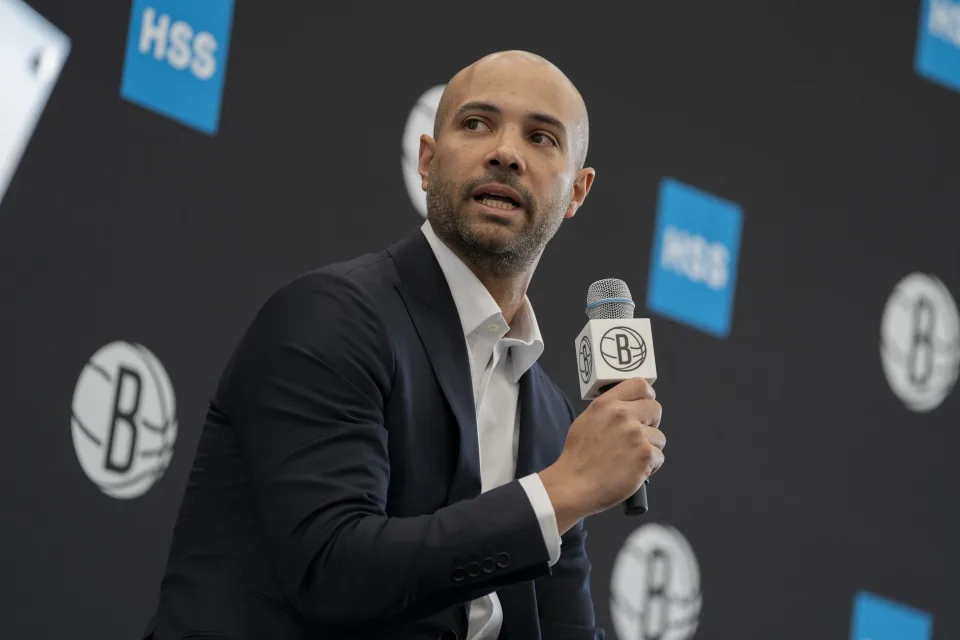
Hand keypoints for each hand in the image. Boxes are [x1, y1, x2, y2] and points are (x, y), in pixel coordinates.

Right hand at [539, 378, 663, 533]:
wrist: (574, 485)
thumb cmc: (578, 457)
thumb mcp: (586, 421)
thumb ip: (609, 410)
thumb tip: (628, 407)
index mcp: (607, 404)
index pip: (640, 385)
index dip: (646, 397)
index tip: (643, 408)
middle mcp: (623, 415)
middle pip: (655, 408)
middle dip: (651, 424)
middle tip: (637, 438)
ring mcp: (636, 435)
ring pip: (659, 437)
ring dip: (649, 449)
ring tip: (629, 459)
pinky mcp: (645, 455)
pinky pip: (659, 457)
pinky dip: (649, 467)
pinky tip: (632, 471)